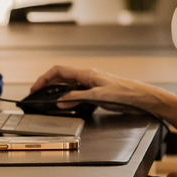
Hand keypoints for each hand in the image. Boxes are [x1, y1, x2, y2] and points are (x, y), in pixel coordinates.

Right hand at [29, 62, 154, 113]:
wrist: (141, 98)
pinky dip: (68, 97)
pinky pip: (76, 93)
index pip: (59, 71)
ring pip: (68, 85)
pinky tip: (66, 104)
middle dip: (47, 85)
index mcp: (86, 74)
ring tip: (47, 100)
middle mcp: (87, 77)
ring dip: (57, 91)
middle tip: (37, 95)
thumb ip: (78, 97)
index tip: (35, 88)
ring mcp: (91, 84)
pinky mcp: (96, 92)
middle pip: (61, 78)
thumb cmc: (125, 93)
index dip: (44, 78)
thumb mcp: (98, 96)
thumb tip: (61, 101)